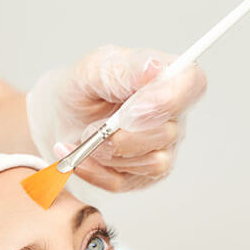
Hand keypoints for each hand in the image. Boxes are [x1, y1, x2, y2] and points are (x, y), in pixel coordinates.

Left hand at [26, 45, 206, 191]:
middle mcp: (171, 117)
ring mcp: (159, 150)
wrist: (57, 119)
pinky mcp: (139, 177)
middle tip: (92, 126)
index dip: (169, 99)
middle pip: (168, 132)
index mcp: (167, 80)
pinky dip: (92, 170)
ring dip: (108, 152)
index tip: (133, 108)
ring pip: (151, 162)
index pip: (193, 84)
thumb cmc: (80, 89)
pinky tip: (76, 154)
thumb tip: (155, 67)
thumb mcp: (93, 69)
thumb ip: (124, 68)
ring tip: (84, 136)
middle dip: (124, 133)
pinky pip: (122, 182)